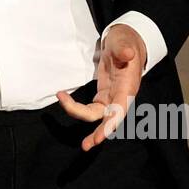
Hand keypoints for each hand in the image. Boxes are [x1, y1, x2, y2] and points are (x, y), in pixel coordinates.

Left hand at [56, 22, 145, 150]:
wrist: (125, 43)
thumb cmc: (125, 43)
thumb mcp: (124, 43)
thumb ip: (124, 49)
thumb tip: (127, 54)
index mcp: (128, 87)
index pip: (120, 109)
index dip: (111, 124)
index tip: (101, 136)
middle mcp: (121, 97)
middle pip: (108, 118)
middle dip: (99, 133)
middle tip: (86, 145)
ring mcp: (111, 97)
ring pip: (96, 114)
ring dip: (79, 114)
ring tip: (61, 99)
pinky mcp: (103, 95)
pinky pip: (90, 108)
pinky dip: (76, 106)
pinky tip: (64, 99)